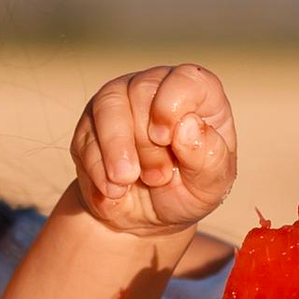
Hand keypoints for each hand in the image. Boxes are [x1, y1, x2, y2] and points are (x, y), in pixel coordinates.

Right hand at [70, 66, 237, 239]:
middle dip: (147, 143)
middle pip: (143, 92)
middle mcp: (156, 88)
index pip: (186, 79)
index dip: (172, 106)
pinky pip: (86, 138)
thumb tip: (187, 124)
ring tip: (126, 182)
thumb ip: (209, 156)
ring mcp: (119, 103)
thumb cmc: (187, 192)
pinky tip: (114, 190)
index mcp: (198, 96)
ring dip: (116, 150)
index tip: (166, 139)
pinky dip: (98, 170)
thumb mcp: (211, 185)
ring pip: (108, 106)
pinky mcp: (90, 125)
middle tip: (158, 177)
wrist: (146, 219)